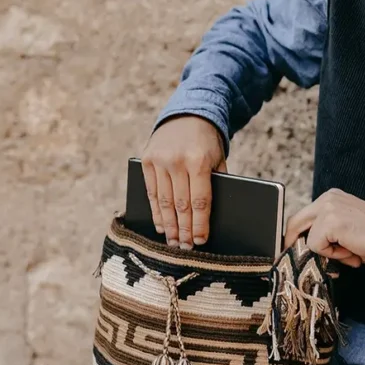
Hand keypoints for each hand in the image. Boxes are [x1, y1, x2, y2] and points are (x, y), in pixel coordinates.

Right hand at [140, 115, 227, 248]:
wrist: (187, 114)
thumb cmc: (208, 143)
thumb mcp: (218, 160)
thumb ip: (216, 184)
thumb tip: (211, 218)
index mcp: (199, 161)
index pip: (200, 201)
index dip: (200, 224)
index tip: (200, 241)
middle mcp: (177, 161)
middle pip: (181, 205)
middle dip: (184, 230)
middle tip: (186, 249)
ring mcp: (160, 160)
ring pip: (164, 202)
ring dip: (169, 226)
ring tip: (174, 243)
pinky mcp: (147, 160)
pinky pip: (151, 192)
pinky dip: (156, 212)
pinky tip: (161, 226)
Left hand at [283, 188, 364, 266]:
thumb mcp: (346, 231)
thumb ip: (327, 234)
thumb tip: (309, 249)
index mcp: (332, 198)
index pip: (304, 216)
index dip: (295, 235)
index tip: (292, 248)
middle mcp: (327, 198)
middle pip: (294, 222)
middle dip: (291, 242)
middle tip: (290, 256)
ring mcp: (328, 208)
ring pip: (308, 238)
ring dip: (326, 252)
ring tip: (349, 252)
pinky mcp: (330, 221)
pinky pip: (316, 246)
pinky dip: (333, 255)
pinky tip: (351, 251)